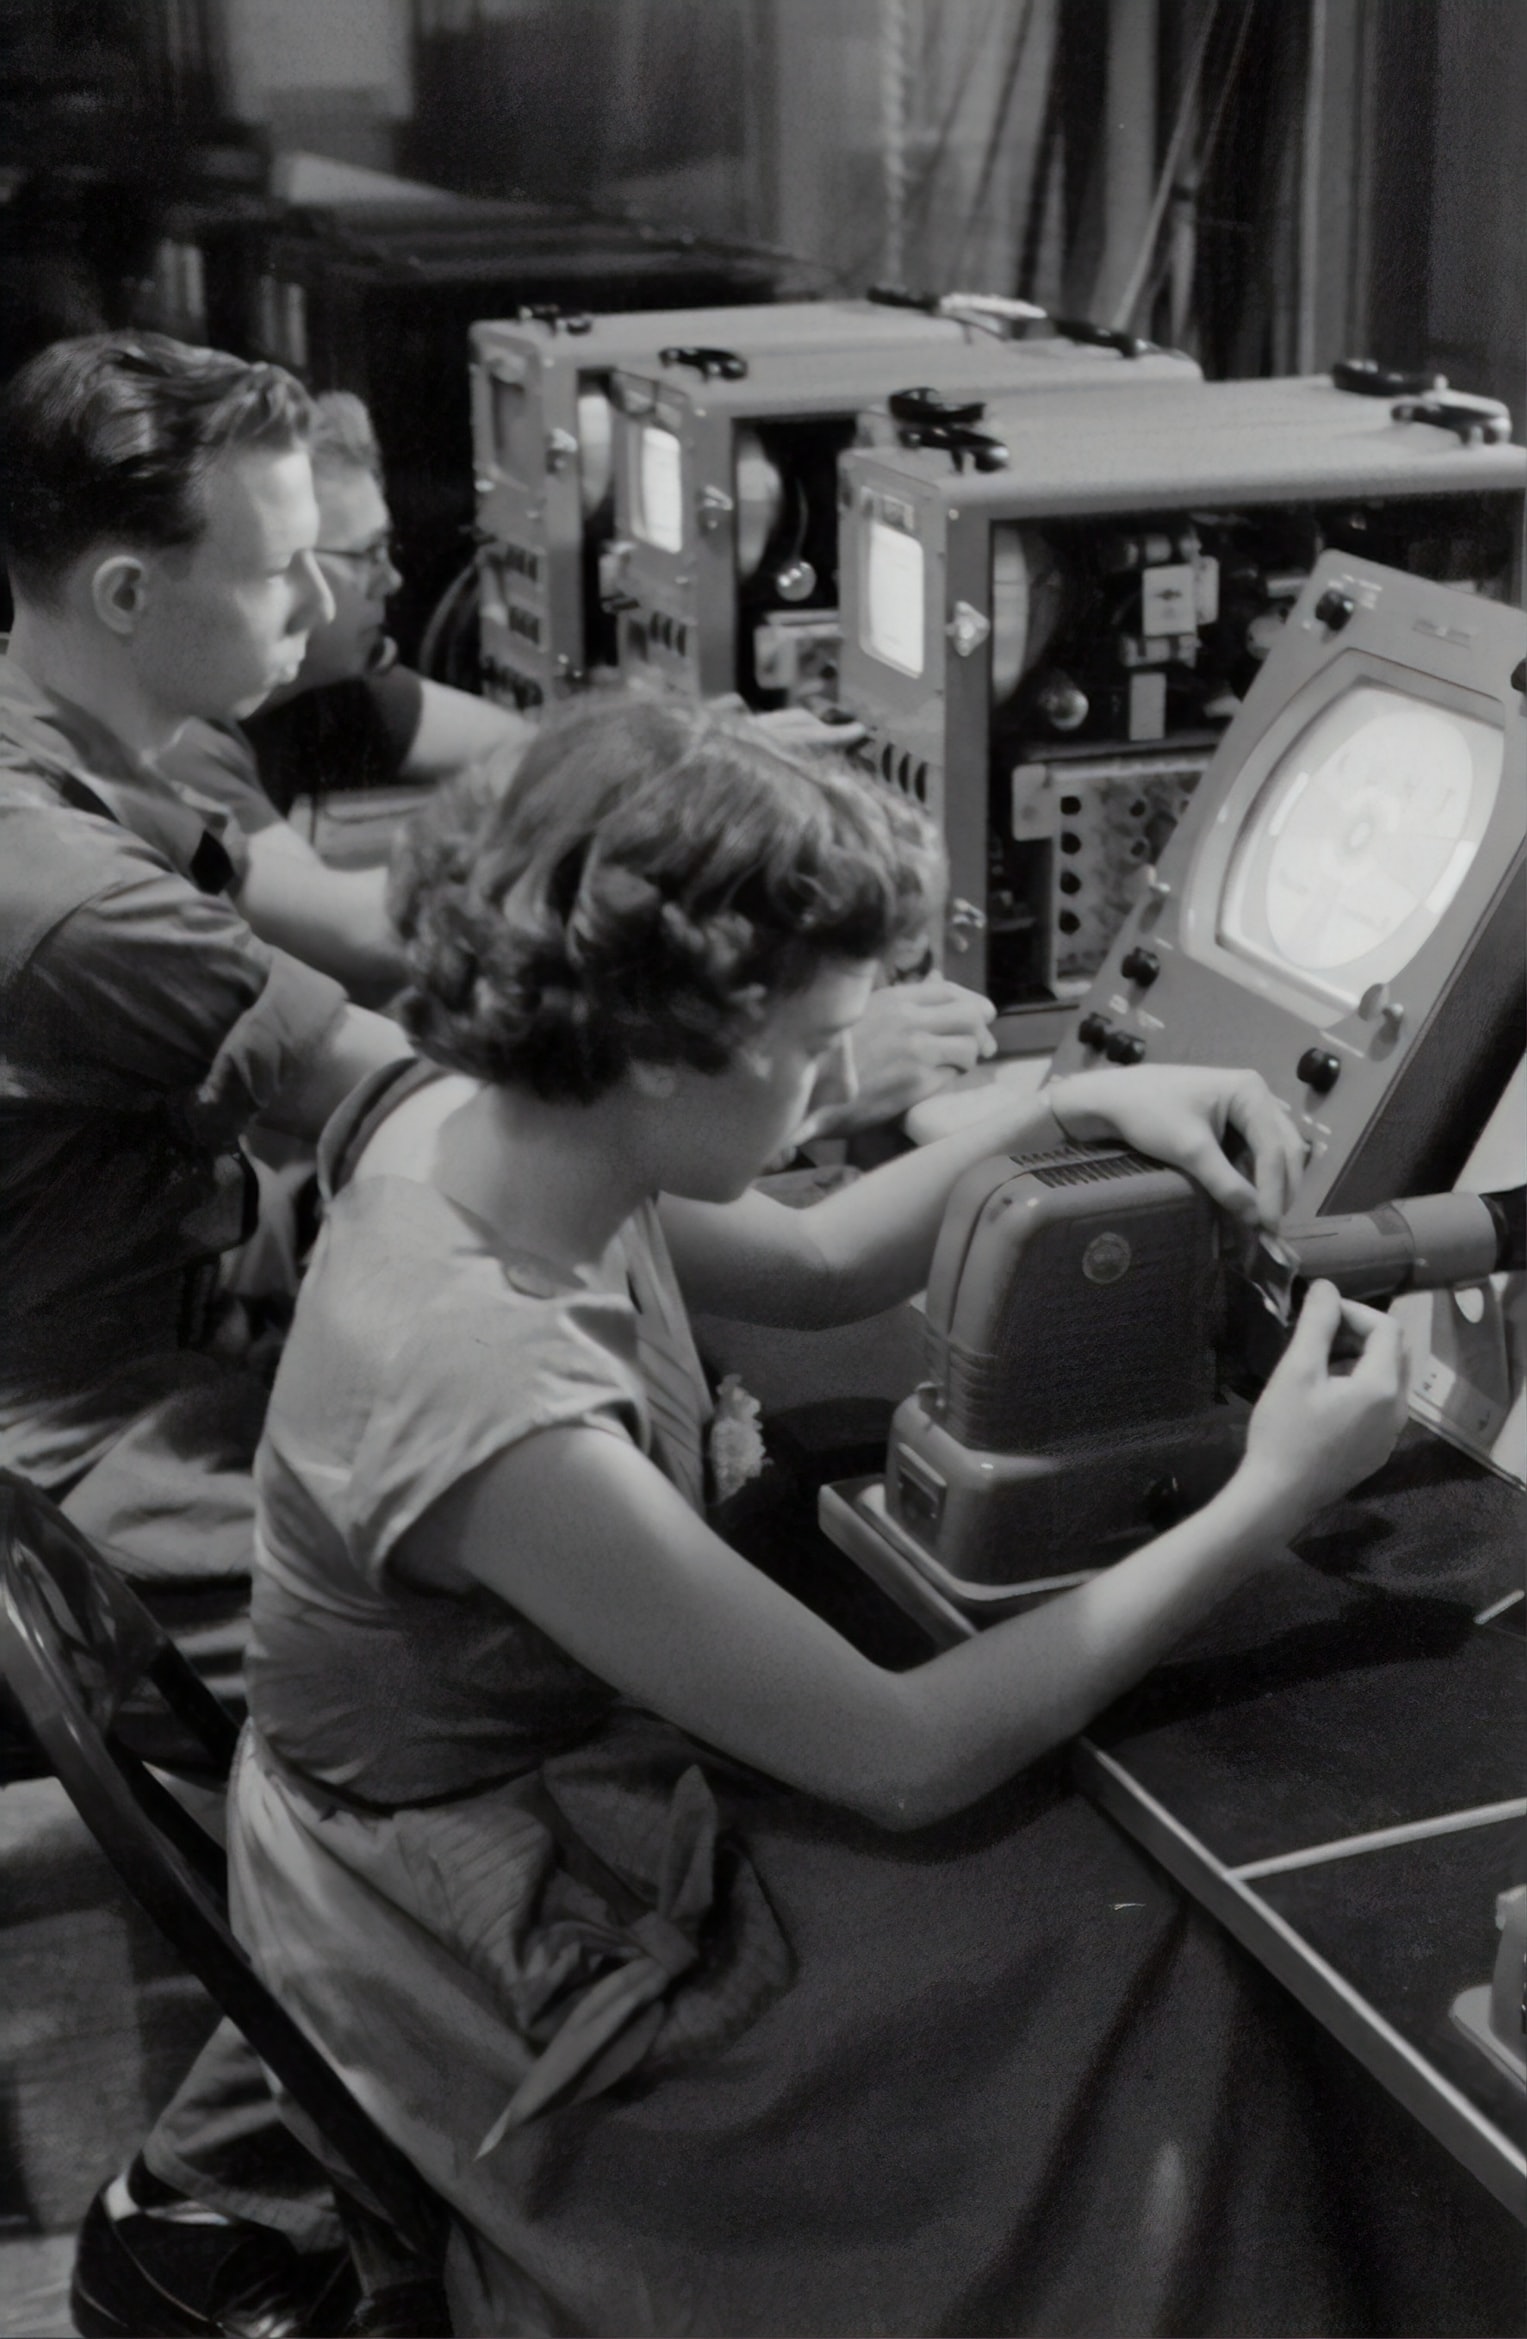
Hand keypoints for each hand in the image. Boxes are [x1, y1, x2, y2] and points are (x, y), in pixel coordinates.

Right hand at [807, 977, 997, 1136]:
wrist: (806, 1089)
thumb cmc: (826, 1053)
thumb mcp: (861, 1012)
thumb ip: (899, 999)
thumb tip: (935, 978)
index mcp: (892, 997)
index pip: (948, 989)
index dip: (971, 1002)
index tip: (979, 1015)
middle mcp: (909, 1018)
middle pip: (970, 1014)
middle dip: (981, 1031)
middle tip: (982, 1047)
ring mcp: (915, 1049)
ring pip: (969, 1046)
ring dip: (969, 1058)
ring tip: (958, 1067)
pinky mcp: (916, 1081)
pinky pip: (952, 1074)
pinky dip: (953, 1077)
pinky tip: (939, 1082)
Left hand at [1047, 1063, 1305, 1230]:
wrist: (1110, 1098)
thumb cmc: (1148, 1113)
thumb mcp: (1189, 1149)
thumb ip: (1225, 1183)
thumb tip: (1257, 1219)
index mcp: (1250, 1091)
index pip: (1274, 1147)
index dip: (1274, 1188)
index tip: (1268, 1224)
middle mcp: (1256, 1096)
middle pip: (1284, 1147)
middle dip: (1281, 1187)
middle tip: (1272, 1225)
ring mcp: (1245, 1108)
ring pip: (1274, 1150)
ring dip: (1273, 1183)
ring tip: (1265, 1216)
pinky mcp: (1231, 1122)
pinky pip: (1256, 1151)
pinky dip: (1257, 1176)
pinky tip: (1252, 1198)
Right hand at [1240, 1283, 1408, 1527]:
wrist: (1279, 1497)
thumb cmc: (1285, 1431)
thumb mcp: (1296, 1371)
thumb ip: (1317, 1324)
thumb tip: (1327, 1288)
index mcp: (1382, 1386)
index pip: (1386, 1329)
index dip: (1354, 1311)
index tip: (1319, 1313)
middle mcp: (1398, 1410)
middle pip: (1395, 1353)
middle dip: (1361, 1333)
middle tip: (1320, 1333)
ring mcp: (1390, 1435)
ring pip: (1388, 1381)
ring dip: (1360, 1360)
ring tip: (1319, 1362)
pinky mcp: (1376, 1452)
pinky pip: (1380, 1407)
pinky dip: (1360, 1388)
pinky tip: (1325, 1399)